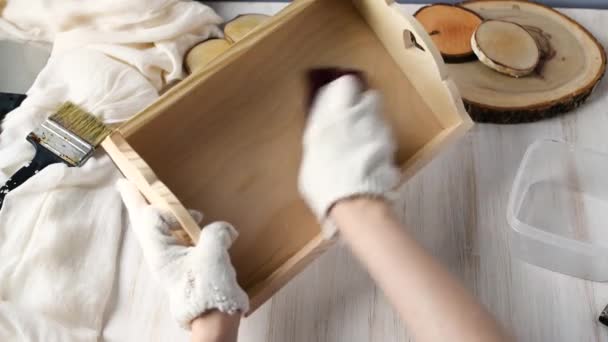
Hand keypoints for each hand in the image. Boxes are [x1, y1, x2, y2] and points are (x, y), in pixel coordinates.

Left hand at [116, 180, 248, 328]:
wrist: (212, 318)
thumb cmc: (208, 289)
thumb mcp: (213, 254)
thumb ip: (215, 233)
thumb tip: (223, 229)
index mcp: (160, 252)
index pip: (152, 218)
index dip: (166, 208)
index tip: (189, 212)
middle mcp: (160, 255)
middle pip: (143, 222)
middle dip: (135, 202)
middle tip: (124, 183)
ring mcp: (170, 260)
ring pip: (155, 231)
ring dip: (153, 214)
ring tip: (147, 197)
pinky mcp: (181, 265)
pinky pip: (171, 240)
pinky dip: (173, 227)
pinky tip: (184, 223)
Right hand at [299, 75, 399, 236]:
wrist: (355, 202)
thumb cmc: (324, 180)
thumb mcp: (313, 152)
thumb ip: (320, 133)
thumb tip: (321, 125)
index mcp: (338, 114)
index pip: (346, 85)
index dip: (343, 90)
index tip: (337, 98)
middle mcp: (362, 117)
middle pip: (370, 97)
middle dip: (362, 104)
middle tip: (351, 118)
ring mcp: (380, 132)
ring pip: (380, 116)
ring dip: (372, 123)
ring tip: (361, 140)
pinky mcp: (391, 149)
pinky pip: (385, 137)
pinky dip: (379, 142)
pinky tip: (369, 156)